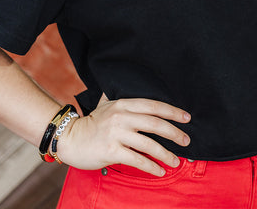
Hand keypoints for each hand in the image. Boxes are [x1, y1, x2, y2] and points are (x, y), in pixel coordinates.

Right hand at [57, 95, 190, 175]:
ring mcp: (116, 134)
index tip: (186, 118)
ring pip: (149, 144)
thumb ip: (119, 98)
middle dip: (174, 133)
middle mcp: (121, 117)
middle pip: (155, 124)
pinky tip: (160, 171)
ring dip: (166, 154)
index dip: (172, 111)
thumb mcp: (105, 104)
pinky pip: (137, 160)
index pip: (153, 105)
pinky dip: (151, 167)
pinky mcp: (111, 151)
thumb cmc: (90, 123)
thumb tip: (128, 85)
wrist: (69, 138)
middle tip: (186, 141)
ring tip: (176, 161)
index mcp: (123, 104)